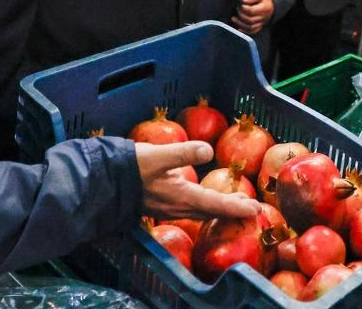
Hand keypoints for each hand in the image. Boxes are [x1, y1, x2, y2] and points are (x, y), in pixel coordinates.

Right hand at [136, 141, 261, 220]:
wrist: (105, 180)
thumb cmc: (131, 167)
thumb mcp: (159, 155)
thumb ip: (183, 152)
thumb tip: (208, 150)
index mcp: (182, 197)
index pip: (217, 205)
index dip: (238, 208)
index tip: (256, 210)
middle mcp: (178, 207)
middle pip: (212, 211)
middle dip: (232, 210)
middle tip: (252, 207)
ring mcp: (170, 207)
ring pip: (202, 211)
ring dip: (220, 207)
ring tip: (235, 202)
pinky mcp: (162, 204)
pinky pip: (192, 208)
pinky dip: (206, 205)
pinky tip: (204, 197)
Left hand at [232, 0, 273, 33]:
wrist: (274, 3)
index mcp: (265, 8)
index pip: (252, 11)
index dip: (243, 9)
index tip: (238, 4)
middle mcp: (264, 17)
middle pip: (250, 20)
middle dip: (241, 15)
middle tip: (236, 9)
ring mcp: (262, 23)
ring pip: (250, 27)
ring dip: (240, 24)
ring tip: (233, 18)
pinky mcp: (260, 26)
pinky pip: (253, 31)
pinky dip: (245, 31)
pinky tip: (238, 28)